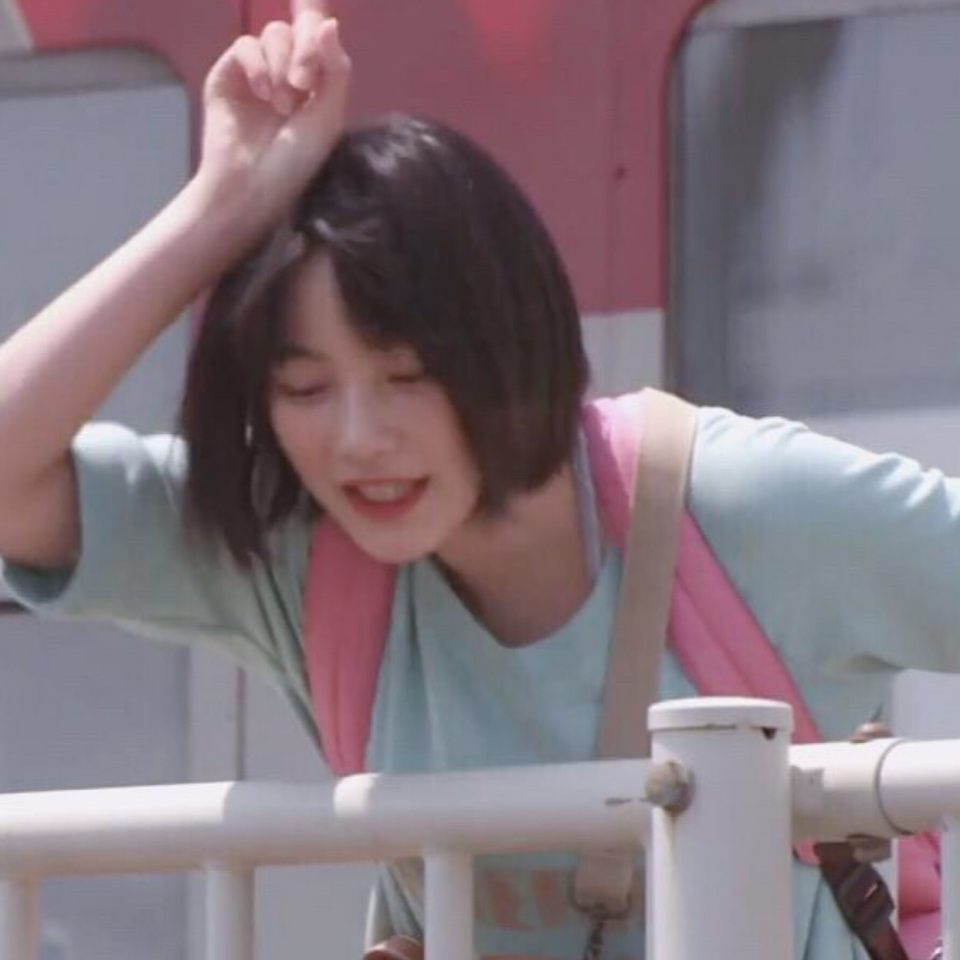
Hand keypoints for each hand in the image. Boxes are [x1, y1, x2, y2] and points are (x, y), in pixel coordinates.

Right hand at [194, 0, 350, 231]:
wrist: (251, 185)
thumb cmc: (294, 162)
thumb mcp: (327, 118)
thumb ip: (335, 70)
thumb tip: (329, 21)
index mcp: (316, 84)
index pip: (320, 35)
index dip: (315, 13)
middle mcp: (287, 72)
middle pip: (299, 29)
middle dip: (305, 50)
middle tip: (304, 83)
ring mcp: (257, 72)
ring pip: (274, 35)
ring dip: (281, 65)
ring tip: (282, 105)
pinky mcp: (228, 74)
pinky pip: (245, 46)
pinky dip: (257, 64)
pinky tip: (264, 94)